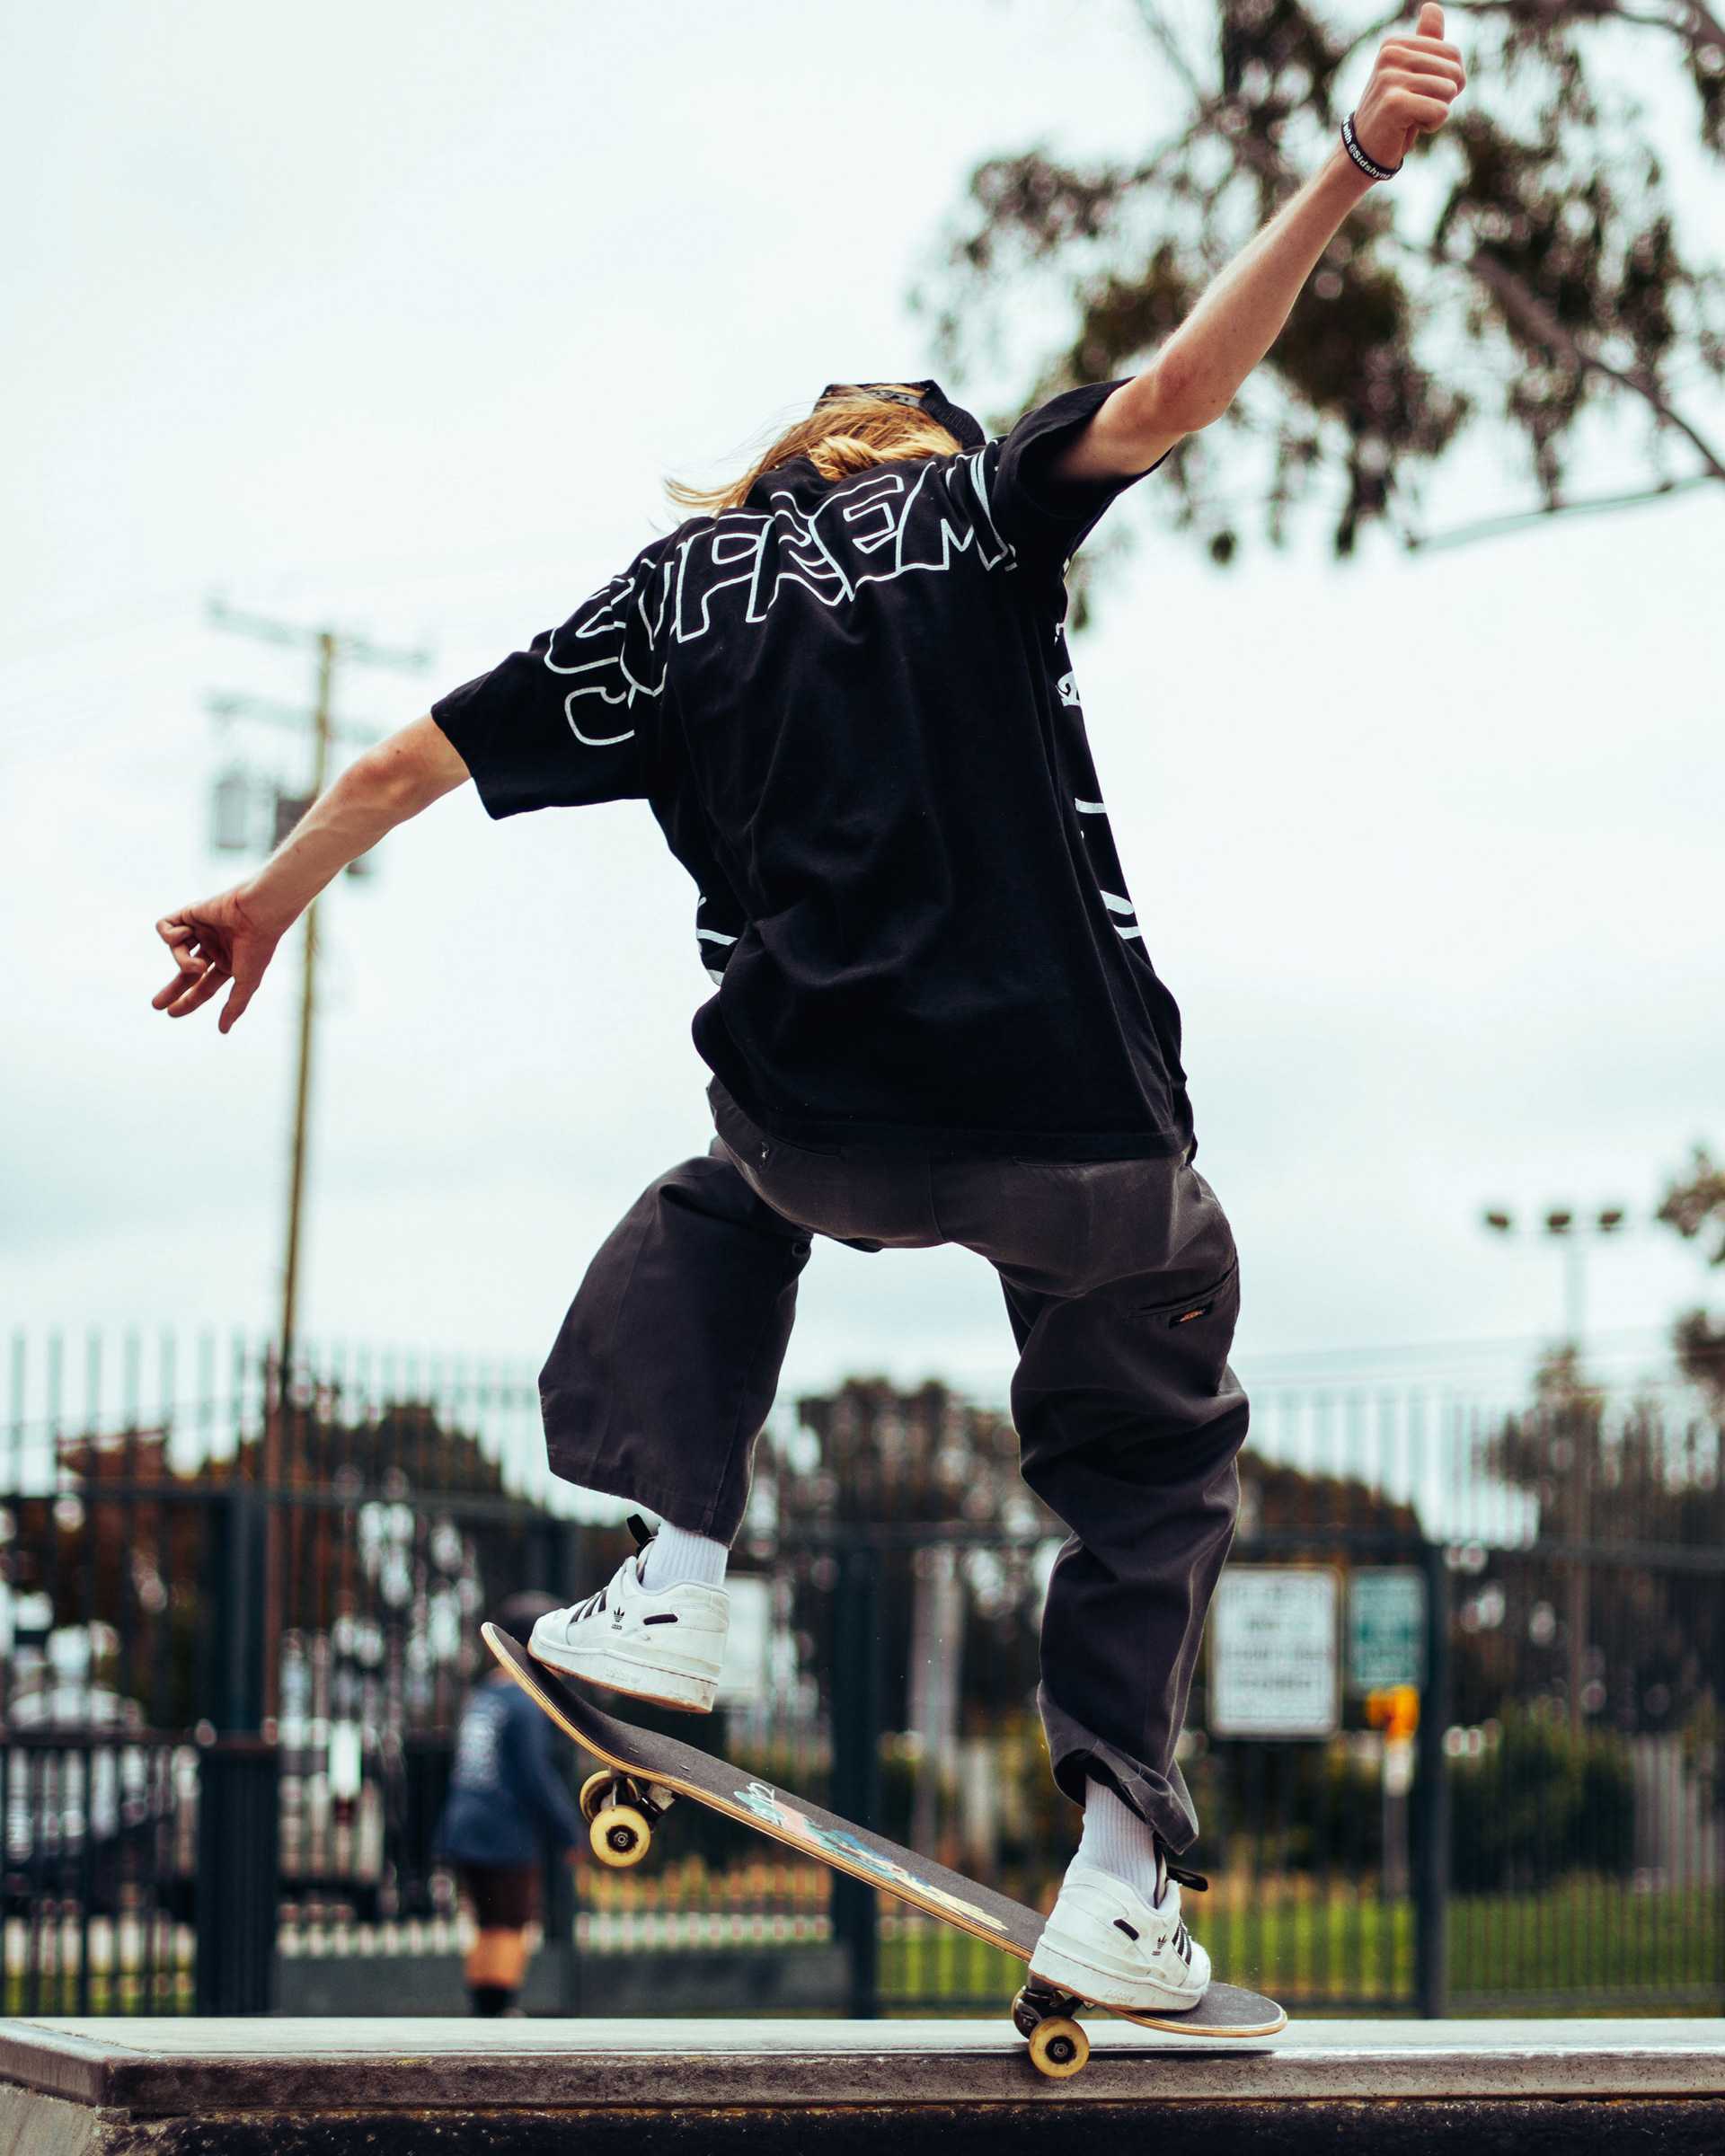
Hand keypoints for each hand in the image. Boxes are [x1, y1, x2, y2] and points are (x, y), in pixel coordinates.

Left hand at [152, 884, 285, 1032]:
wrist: (257, 913)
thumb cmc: (257, 947)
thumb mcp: (246, 982)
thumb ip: (234, 1006)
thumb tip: (223, 1030)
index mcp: (227, 963)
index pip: (203, 986)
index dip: (187, 1000)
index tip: (171, 1013)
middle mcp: (212, 947)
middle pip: (185, 972)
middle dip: (172, 989)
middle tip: (155, 1005)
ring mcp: (200, 930)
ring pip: (176, 950)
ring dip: (181, 960)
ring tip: (196, 964)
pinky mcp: (189, 913)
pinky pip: (165, 927)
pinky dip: (169, 934)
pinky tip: (184, 933)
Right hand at [1353, 3, 1465, 170]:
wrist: (1365, 149)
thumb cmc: (1394, 110)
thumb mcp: (1411, 72)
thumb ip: (1425, 41)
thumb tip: (1432, 6)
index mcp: (1395, 43)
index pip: (1453, 54)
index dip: (1449, 79)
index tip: (1421, 92)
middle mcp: (1390, 55)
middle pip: (1454, 70)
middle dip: (1444, 96)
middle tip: (1417, 107)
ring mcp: (1390, 78)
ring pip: (1448, 91)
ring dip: (1436, 112)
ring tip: (1411, 117)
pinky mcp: (1394, 103)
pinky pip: (1440, 111)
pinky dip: (1432, 125)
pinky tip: (1409, 127)